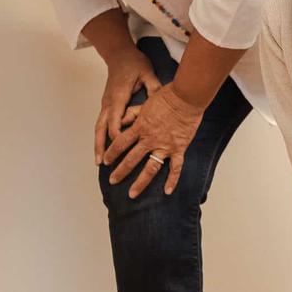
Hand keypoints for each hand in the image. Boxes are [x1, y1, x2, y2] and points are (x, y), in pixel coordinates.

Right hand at [93, 48, 161, 163]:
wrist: (120, 54)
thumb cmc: (134, 63)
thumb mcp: (147, 73)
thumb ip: (154, 88)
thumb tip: (162, 101)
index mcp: (119, 97)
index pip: (116, 121)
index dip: (119, 137)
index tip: (124, 150)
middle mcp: (109, 103)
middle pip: (102, 129)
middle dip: (102, 146)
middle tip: (103, 163)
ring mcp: (105, 104)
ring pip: (99, 128)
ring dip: (98, 144)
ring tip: (98, 162)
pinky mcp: (106, 104)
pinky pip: (101, 123)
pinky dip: (100, 137)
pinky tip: (102, 148)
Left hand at [103, 83, 204, 197]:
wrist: (186, 98)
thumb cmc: (166, 97)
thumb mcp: (144, 104)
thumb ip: (130, 114)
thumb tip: (118, 121)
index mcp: (140, 127)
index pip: (120, 143)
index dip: (111, 152)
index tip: (105, 161)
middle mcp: (150, 139)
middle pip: (131, 159)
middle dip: (120, 171)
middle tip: (112, 181)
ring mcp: (165, 146)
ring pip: (150, 168)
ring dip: (140, 182)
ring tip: (132, 194)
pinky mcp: (179, 149)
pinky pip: (175, 168)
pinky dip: (172, 180)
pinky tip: (167, 191)